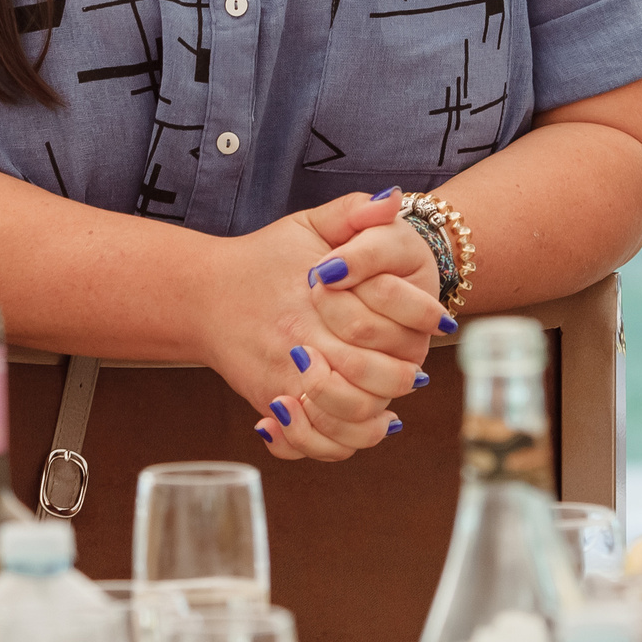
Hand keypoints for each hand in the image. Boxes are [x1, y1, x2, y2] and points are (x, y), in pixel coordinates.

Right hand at [199, 192, 427, 461]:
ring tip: (389, 399)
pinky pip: (315, 442)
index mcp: (315, 300)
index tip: (438, 324)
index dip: (417, 325)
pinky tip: (362, 423)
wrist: (202, 294)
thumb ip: (351, 211)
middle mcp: (300, 343)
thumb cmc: (261, 259)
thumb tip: (393, 200)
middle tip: (413, 368)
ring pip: (346, 417)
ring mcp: (284, 379)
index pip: (379, 324)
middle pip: (369, 378)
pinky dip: (343, 442)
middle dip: (401, 375)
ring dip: (376, 413)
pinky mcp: (272, 402)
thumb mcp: (306, 225)